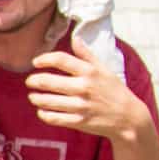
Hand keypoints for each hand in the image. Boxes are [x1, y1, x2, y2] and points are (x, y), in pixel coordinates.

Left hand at [26, 36, 146, 142]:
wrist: (128, 117)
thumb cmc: (114, 90)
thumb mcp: (104, 69)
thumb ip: (87, 55)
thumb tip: (74, 38)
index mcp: (90, 72)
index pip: (61, 60)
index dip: (44, 59)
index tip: (35, 62)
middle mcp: (84, 87)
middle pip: (48, 81)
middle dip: (34, 81)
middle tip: (30, 81)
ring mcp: (81, 106)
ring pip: (48, 101)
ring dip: (36, 98)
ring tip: (33, 96)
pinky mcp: (79, 122)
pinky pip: (54, 118)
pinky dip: (44, 114)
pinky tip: (42, 111)